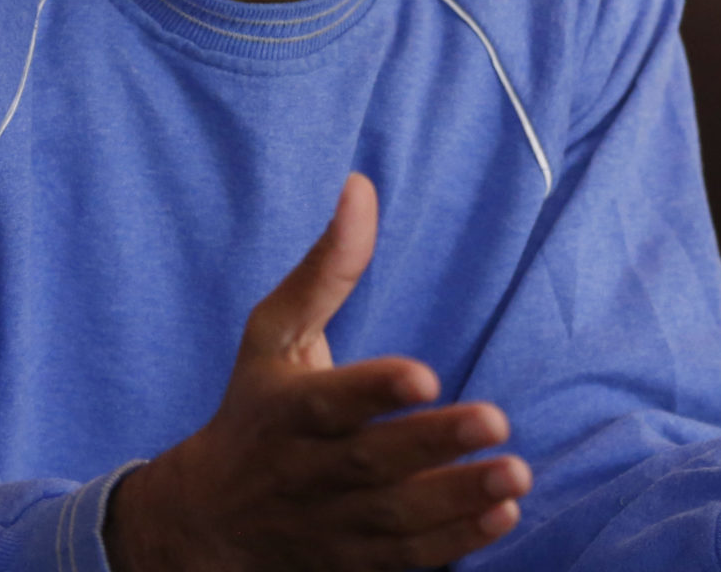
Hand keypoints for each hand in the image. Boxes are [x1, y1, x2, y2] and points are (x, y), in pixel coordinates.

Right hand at [108, 175, 528, 570]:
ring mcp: (332, 524)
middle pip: (372, 463)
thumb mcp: (272, 338)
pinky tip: (500, 517)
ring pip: (397, 518)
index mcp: (288, 410)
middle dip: (434, 445)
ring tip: (515, 476)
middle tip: (498, 421)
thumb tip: (360, 186)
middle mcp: (308, 471)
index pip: (330, 402)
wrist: (205, 524)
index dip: (374, 390)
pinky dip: (452, 544)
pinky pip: (406, 560)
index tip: (425, 376)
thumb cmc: (253, 412)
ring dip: (457, 500)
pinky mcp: (353, 562)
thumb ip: (325, 270)